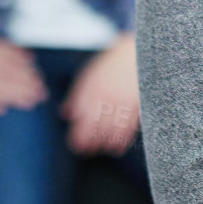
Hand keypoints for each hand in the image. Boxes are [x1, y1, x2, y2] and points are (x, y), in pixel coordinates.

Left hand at [62, 33, 139, 155]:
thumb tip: (65, 115)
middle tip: (86, 152)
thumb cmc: (110, 64)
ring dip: (105, 142)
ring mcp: (122, 99)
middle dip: (90, 141)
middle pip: (95, 124)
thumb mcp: (89, 75)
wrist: (136, 51)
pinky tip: (117, 148)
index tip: (76, 145)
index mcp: (92, 88)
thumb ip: (76, 95)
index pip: (82, 116)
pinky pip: (128, 126)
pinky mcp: (137, 103)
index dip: (78, 133)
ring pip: (111, 127)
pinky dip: (122, 139)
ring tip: (101, 149)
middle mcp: (106, 95)